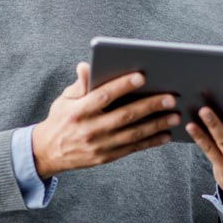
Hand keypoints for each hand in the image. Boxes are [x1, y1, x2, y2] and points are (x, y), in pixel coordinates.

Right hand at [32, 63, 179, 178]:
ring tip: (175, 116)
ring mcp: (99, 145)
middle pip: (125, 116)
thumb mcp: (65, 99)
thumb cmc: (61, 118)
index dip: (123, 86)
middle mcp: (89, 129)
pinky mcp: (106, 157)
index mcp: (78, 111)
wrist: (47, 152)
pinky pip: (132, 149)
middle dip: (150, 106)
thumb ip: (80, 84)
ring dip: (157, 125)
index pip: (104, 96)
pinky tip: (166, 135)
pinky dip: (151, 142)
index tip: (142, 76)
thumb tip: (87, 65)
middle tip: (171, 98)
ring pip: (133, 134)